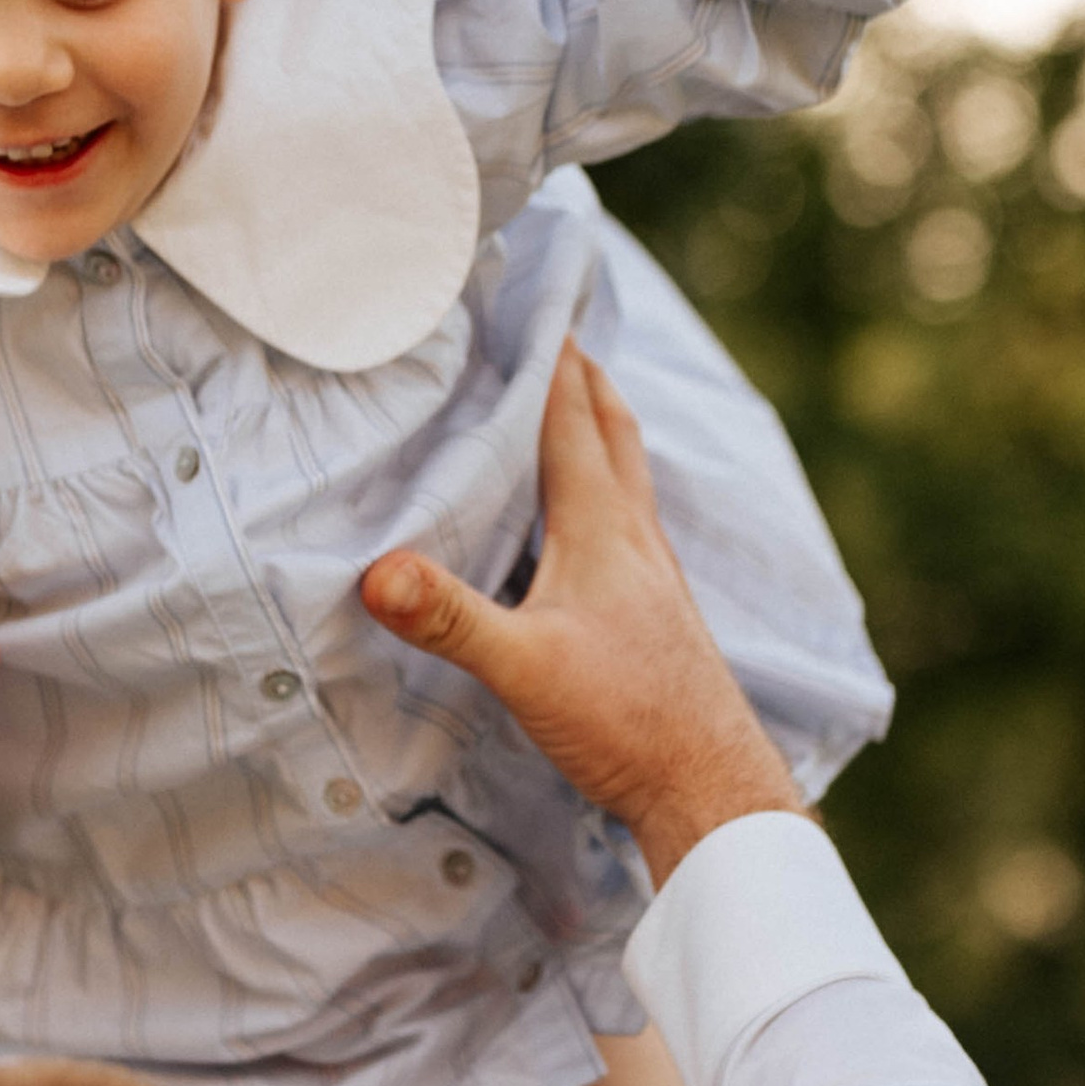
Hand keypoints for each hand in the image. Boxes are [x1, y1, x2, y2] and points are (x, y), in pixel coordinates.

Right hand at [360, 348, 799, 886]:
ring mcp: (653, 575)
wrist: (709, 785)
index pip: (570, 419)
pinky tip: (587, 521)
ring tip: (571, 400)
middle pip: (611, 430)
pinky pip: (626, 523)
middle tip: (554, 327)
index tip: (526, 301)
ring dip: (597, 427)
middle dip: (580, 374)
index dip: (547, 357)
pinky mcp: (657, 613)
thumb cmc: (628, 721)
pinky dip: (602, 491)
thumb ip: (449, 618)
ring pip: (625, 475)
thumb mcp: (524, 668)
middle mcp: (636, 538)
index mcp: (603, 529)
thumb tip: (375, 572)